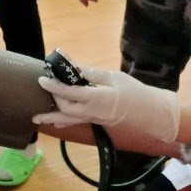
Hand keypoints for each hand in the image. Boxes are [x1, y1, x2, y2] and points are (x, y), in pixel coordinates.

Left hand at [34, 68, 181, 143]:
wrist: (152, 115)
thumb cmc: (136, 93)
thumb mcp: (114, 78)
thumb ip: (92, 74)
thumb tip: (74, 68)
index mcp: (96, 99)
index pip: (68, 93)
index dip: (53, 86)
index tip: (43, 78)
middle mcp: (91, 112)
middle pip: (64, 108)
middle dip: (53, 97)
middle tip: (46, 84)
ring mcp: (93, 120)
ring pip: (67, 120)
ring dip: (52, 116)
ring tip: (38, 117)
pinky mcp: (97, 123)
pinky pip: (76, 122)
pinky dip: (63, 121)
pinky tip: (56, 120)